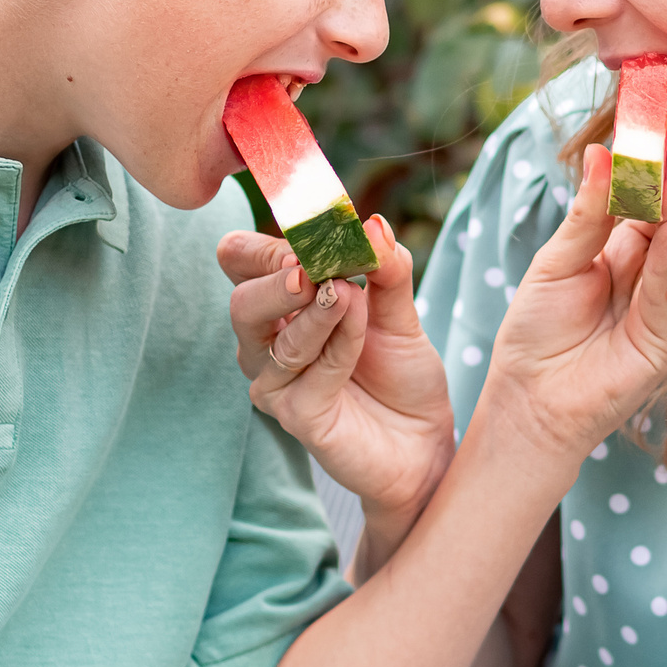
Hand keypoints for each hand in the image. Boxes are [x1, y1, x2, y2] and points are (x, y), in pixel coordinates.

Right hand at [219, 216, 454, 532]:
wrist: (424, 442)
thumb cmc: (400, 375)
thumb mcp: (400, 311)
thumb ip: (386, 269)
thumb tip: (373, 224)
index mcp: (280, 307)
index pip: (243, 262)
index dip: (266, 243)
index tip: (307, 229)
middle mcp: (266, 345)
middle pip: (241, 301)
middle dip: (275, 276)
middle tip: (311, 264)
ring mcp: (276, 384)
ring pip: (274, 338)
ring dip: (317, 310)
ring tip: (350, 294)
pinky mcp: (296, 417)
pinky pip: (308, 373)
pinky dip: (339, 345)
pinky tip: (364, 333)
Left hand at [478, 147, 666, 461]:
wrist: (526, 400)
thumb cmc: (536, 334)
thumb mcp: (556, 262)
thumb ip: (586, 215)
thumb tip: (602, 155)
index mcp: (624, 252)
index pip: (648, 203)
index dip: (651, 172)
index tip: (651, 134)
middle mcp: (650, 277)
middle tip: (665, 154)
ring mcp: (662, 308)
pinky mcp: (665, 341)